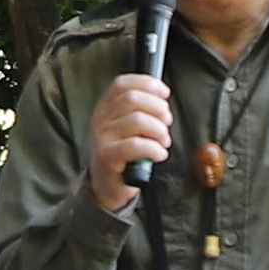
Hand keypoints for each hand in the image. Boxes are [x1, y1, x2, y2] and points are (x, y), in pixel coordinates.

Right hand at [83, 71, 175, 212]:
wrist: (106, 186)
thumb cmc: (122, 154)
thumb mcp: (125, 127)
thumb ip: (139, 110)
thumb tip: (162, 99)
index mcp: (105, 107)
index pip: (122, 83)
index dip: (147, 84)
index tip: (165, 93)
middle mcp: (101, 119)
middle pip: (133, 98)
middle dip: (158, 108)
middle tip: (167, 122)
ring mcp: (102, 137)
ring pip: (138, 120)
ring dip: (159, 130)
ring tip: (164, 141)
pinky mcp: (107, 156)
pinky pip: (136, 145)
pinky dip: (155, 149)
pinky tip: (159, 154)